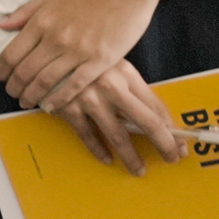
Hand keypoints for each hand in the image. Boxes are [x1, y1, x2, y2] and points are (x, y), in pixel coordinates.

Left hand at [0, 0, 163, 111]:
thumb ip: (25, 13)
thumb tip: (1, 25)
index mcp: (41, 21)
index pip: (12, 53)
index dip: (2, 69)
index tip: (0, 77)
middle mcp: (55, 38)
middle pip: (25, 70)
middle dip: (14, 86)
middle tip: (11, 93)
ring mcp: (77, 51)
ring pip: (46, 81)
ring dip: (32, 95)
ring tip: (26, 102)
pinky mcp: (100, 61)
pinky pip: (74, 85)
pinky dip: (59, 99)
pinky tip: (50, 106)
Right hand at [50, 59, 182, 173]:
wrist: (40, 49)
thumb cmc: (79, 56)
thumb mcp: (110, 64)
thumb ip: (130, 87)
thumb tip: (157, 117)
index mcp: (124, 72)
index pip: (157, 107)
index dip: (172, 130)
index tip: (179, 144)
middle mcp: (110, 85)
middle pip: (147, 123)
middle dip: (164, 145)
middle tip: (171, 159)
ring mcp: (88, 97)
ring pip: (119, 136)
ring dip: (132, 157)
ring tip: (138, 169)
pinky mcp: (67, 106)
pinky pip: (88, 136)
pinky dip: (98, 150)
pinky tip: (105, 158)